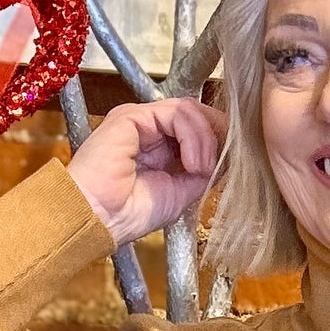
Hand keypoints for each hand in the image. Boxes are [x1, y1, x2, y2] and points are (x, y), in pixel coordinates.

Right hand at [67, 98, 226, 248]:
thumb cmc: (128, 214)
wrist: (98, 219)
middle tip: (222, 162)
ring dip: (205, 140)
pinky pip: (176, 113)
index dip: (217, 139)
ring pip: (188, 110)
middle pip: (195, 113)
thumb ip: (202, 172)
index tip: (231, 160)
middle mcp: (147, 129)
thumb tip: (227, 158)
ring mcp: (139, 121)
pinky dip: (193, 137)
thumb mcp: (180, 193)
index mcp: (156, 146)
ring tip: (200, 169)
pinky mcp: (132, 116)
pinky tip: (191, 164)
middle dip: (216, 135)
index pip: (195, 127)